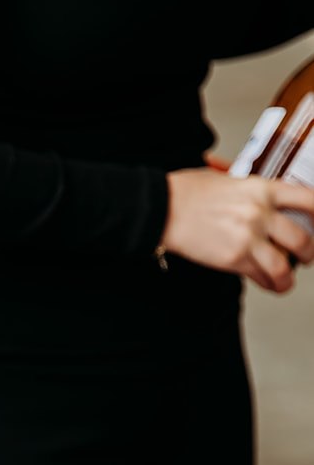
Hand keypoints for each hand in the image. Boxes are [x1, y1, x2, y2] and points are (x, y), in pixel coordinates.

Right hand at [161, 168, 313, 291]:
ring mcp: (248, 237)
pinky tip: (268, 283)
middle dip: (309, 253)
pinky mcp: (233, 259)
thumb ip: (252, 193)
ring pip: (283, 265)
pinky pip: (260, 276)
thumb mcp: (230, 181)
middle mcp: (261, 212)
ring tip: (286, 280)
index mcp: (263, 188)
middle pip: (302, 238)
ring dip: (288, 277)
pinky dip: (268, 283)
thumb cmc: (189, 193)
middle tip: (306, 258)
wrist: (165, 209)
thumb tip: (264, 202)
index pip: (308, 200)